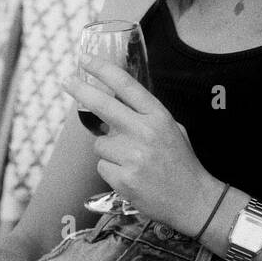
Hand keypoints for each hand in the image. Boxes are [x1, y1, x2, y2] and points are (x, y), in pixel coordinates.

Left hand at [63, 56, 220, 234]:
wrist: (193, 200)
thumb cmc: (181, 163)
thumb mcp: (171, 129)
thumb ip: (144, 116)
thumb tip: (112, 104)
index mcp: (158, 116)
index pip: (126, 85)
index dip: (102, 69)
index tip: (85, 60)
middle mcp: (144, 132)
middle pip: (103, 105)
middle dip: (81, 90)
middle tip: (67, 82)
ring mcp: (133, 156)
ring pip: (100, 144)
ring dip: (109, 151)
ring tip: (132, 162)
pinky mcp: (123, 178)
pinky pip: (102, 167)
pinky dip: (111, 171)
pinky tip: (131, 177)